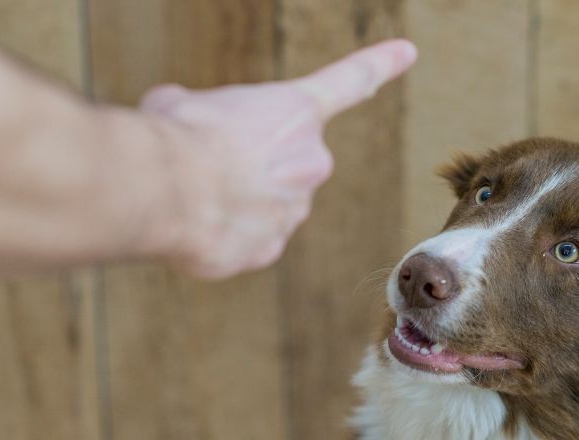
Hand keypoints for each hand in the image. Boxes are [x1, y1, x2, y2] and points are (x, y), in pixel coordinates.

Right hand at [140, 39, 416, 278]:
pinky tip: (200, 222)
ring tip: (198, 192)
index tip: (408, 51)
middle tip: (211, 161)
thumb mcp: (187, 101)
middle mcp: (310, 160)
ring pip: (267, 202)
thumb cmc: (179, 134)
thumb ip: (210, 114)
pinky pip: (249, 238)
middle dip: (254, 163)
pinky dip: (226, 232)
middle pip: (286, 161)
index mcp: (297, 110)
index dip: (379, 64)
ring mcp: (294, 210)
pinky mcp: (269, 248)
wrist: (169, 190)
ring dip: (237, 199)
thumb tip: (191, 132)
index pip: (349, 80)